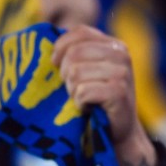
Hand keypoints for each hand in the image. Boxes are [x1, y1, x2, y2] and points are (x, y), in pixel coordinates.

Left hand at [52, 25, 155, 165]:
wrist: (119, 132)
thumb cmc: (98, 100)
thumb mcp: (90, 70)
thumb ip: (76, 53)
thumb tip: (43, 43)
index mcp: (115, 45)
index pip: (80, 32)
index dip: (61, 47)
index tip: (56, 64)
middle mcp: (122, 55)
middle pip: (74, 53)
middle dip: (66, 74)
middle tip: (75, 88)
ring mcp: (122, 74)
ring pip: (76, 73)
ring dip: (73, 90)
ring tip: (84, 98)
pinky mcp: (119, 92)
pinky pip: (83, 91)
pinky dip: (80, 103)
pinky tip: (89, 108)